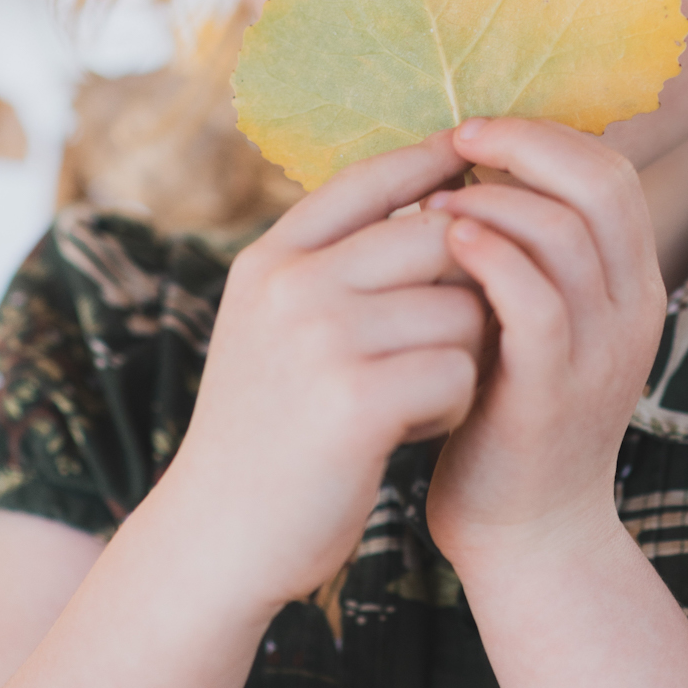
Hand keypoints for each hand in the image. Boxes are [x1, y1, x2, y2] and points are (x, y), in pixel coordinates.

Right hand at [154, 133, 486, 623]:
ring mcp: (322, 340)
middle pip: (440, 236)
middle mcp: (293, 285)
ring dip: (464, 355)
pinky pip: (459, 371)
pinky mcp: (357, 402)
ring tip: (420, 393)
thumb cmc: (269, 427)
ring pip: (463, 309)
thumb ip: (333, 262)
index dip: (427, 159)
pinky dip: (454, 404)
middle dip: (470, 282)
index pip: (369, 178)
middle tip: (455, 332)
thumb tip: (436, 198)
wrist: (216, 540)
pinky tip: (415, 428)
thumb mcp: (274, 323)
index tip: (470, 146)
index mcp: (272, 258)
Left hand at [424, 117, 666, 577]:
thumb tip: (470, 162)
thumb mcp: (539, 321)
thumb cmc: (510, 411)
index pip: (611, 172)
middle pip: (600, 184)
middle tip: (458, 138)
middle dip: (524, 145)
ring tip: (435, 201)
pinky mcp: (555, 393)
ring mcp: (601, 352)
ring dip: (492, 198)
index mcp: (634, 283)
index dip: (545, 136)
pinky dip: (489, 256)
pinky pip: (534, 301)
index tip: (476, 132)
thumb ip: (530, 252)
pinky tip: (444, 241)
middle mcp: (634, 309)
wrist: (527, 534)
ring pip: (565, 233)